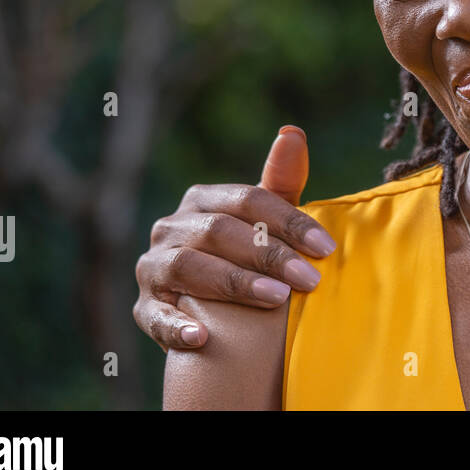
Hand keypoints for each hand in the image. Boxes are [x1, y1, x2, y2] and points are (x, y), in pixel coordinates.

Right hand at [133, 126, 335, 351]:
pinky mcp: (143, 308)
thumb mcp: (265, 220)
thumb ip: (281, 180)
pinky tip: (203, 338)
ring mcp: (153, 267)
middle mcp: (171, 227)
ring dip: (234, 283)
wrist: (211, 308)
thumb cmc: (247, 254)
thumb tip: (292, 131)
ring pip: (189, 267)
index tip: (326, 249)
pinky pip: (155, 315)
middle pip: (221, 231)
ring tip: (276, 298)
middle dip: (269, 254)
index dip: (290, 221)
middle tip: (309, 279)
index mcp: (203, 201)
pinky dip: (176, 326)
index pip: (249, 199)